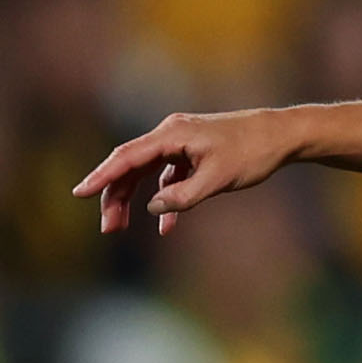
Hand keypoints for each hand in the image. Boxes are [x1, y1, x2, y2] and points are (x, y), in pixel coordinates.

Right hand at [74, 108, 303, 234]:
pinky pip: (167, 177)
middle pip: (131, 166)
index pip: (127, 157)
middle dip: (115, 197)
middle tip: (107, 228)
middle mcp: (171, 134)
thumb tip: (152, 207)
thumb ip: (183, 196)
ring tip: (122, 228)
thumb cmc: (252, 153)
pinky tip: (166, 227)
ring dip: (134, 200)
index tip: (79, 193)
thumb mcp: (218, 179)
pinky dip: (164, 199)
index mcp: (172, 134)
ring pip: (146, 172)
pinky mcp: (191, 153)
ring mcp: (180, 142)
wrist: (281, 135)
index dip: (101, 176)